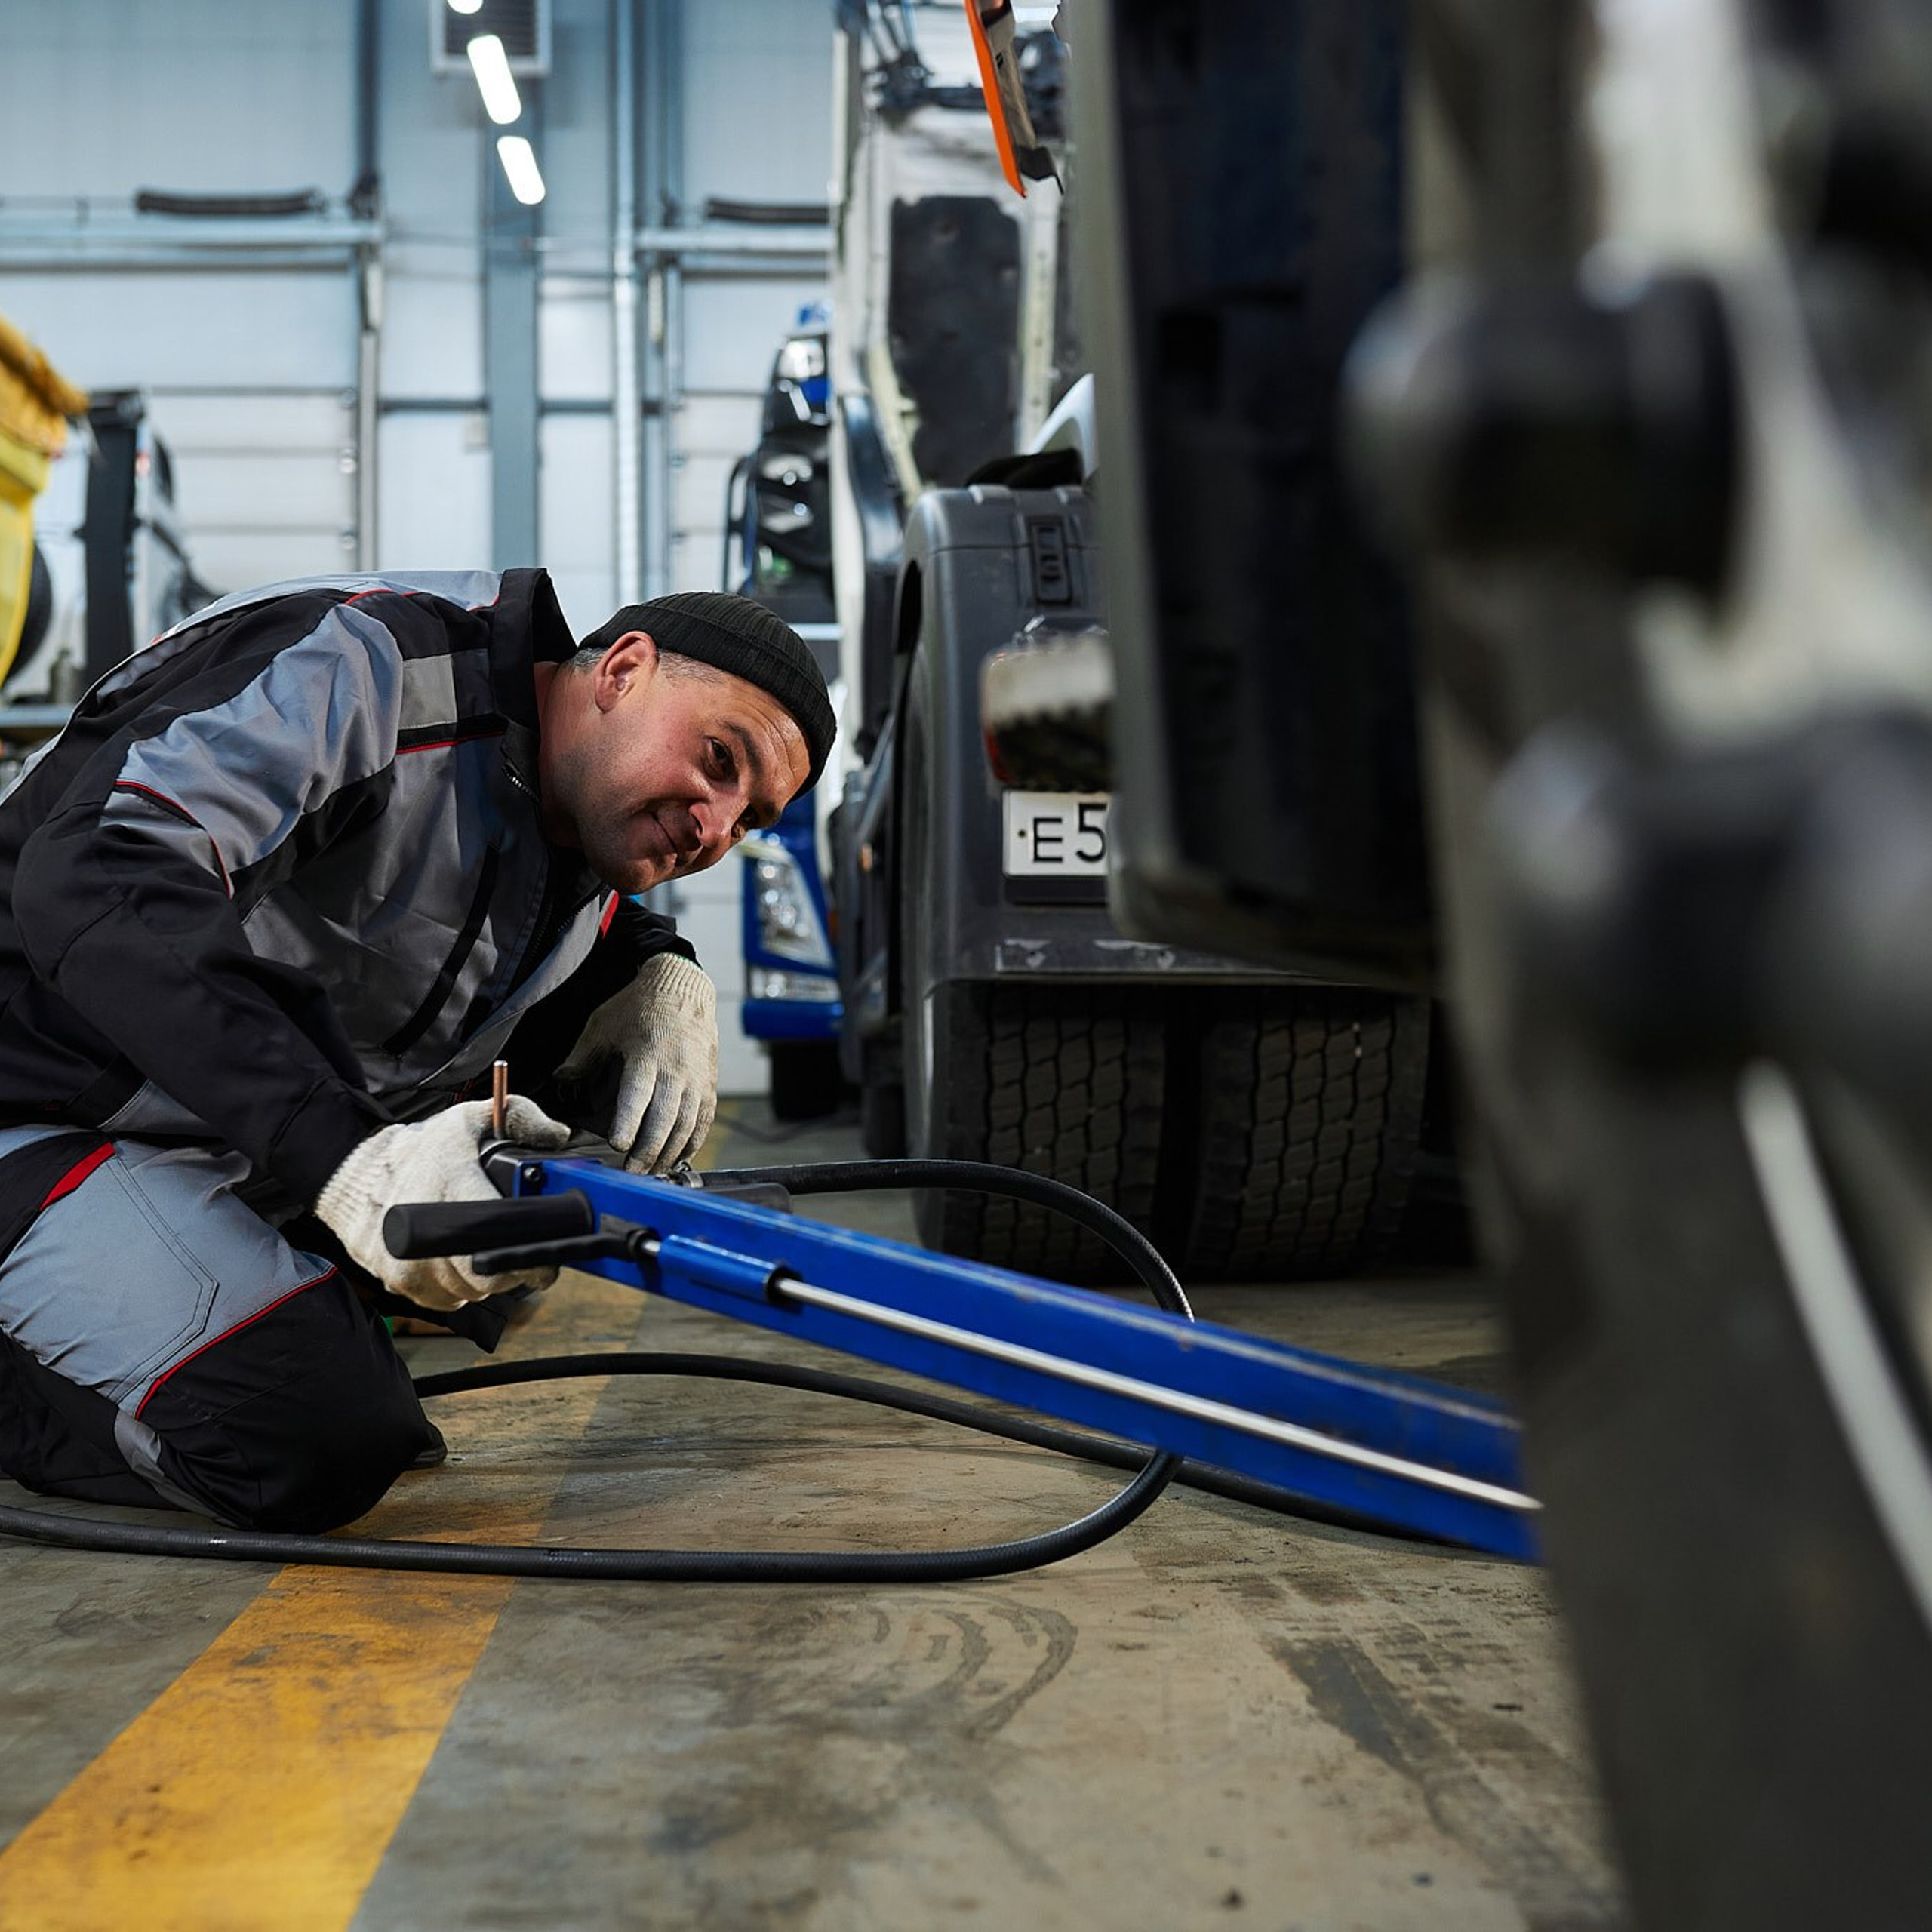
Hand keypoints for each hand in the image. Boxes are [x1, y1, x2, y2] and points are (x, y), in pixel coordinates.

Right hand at [314, 1097, 571, 1311]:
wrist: (357, 1177)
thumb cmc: (421, 1149)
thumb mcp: (468, 1119)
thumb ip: (520, 1117)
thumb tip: (556, 1136)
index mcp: (452, 1185)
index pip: (498, 1234)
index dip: (528, 1253)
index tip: (546, 1260)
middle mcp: (428, 1230)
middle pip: (488, 1276)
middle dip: (514, 1270)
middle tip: (522, 1254)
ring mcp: (410, 1262)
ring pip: (471, 1292)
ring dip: (489, 1280)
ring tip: (489, 1251)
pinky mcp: (400, 1282)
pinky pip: (449, 1301)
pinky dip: (462, 1289)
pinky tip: (462, 1262)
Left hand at [556, 953, 718, 1172]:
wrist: (684, 990)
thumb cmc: (640, 1007)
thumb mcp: (603, 1024)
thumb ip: (582, 1057)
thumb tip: (561, 1080)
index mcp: (646, 1055)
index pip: (638, 1096)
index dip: (629, 1123)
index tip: (618, 1145)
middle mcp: (676, 1070)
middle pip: (665, 1118)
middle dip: (648, 1150)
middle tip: (632, 1172)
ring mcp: (696, 1079)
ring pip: (686, 1125)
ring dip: (669, 1152)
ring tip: (651, 1171)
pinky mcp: (709, 1085)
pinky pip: (703, 1121)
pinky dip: (692, 1143)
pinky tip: (677, 1157)